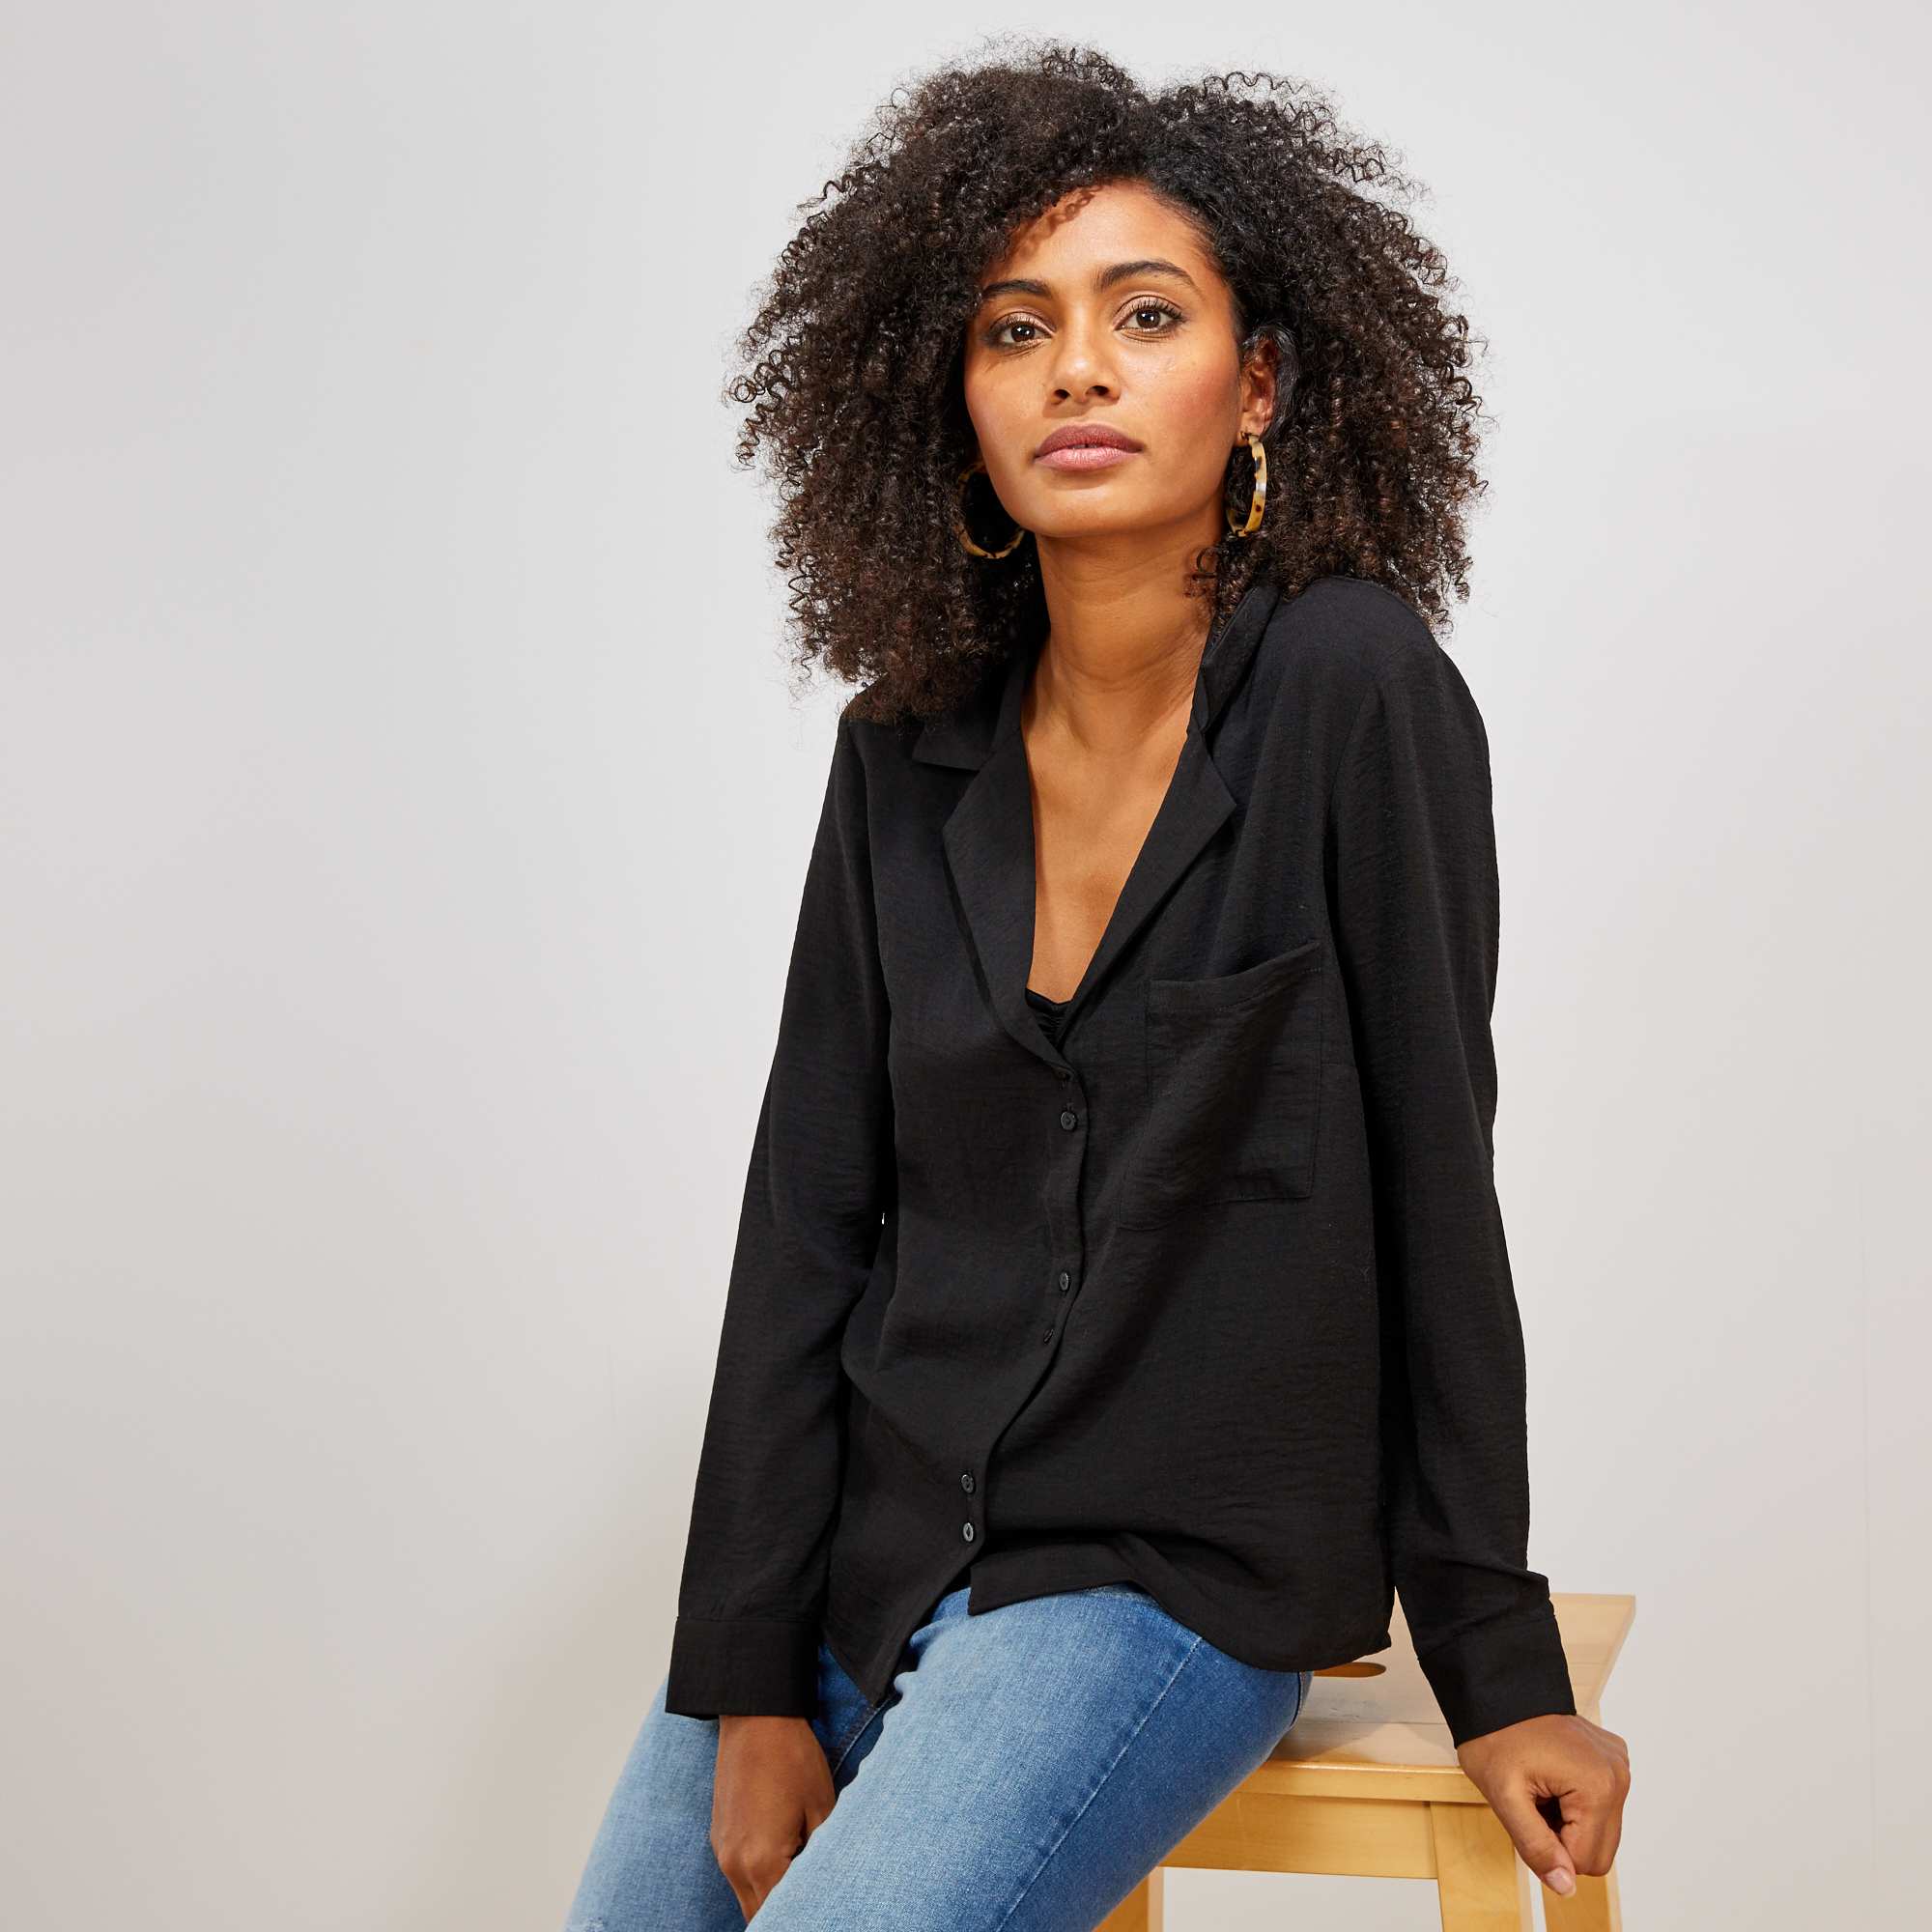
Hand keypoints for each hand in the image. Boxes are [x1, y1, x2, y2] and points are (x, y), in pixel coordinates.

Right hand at [709, 1714, 837, 1919]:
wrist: (755, 1716)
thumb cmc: (792, 1757)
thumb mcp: (821, 1807)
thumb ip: (823, 1855)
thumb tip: (829, 1882)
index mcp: (762, 1860)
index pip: (784, 1914)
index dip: (807, 1914)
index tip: (826, 1910)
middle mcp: (734, 1864)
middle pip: (761, 1915)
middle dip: (787, 1913)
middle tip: (815, 1904)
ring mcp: (723, 1852)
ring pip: (748, 1900)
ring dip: (771, 1900)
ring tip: (801, 1885)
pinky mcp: (719, 1838)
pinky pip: (739, 1878)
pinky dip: (759, 1883)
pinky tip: (784, 1866)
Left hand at [1455, 1711, 1629, 1896]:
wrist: (1498, 1693)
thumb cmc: (1495, 1738)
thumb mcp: (1505, 1798)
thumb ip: (1536, 1847)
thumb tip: (1566, 1887)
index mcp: (1598, 1788)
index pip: (1585, 1862)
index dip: (1550, 1849)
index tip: (1528, 1814)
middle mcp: (1619, 1776)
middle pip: (1600, 1852)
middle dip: (1563, 1838)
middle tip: (1534, 1805)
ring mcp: (1619, 1765)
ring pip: (1602, 1832)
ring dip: (1569, 1822)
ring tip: (1543, 1790)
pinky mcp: (1614, 1760)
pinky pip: (1603, 1805)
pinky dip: (1577, 1803)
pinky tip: (1554, 1778)